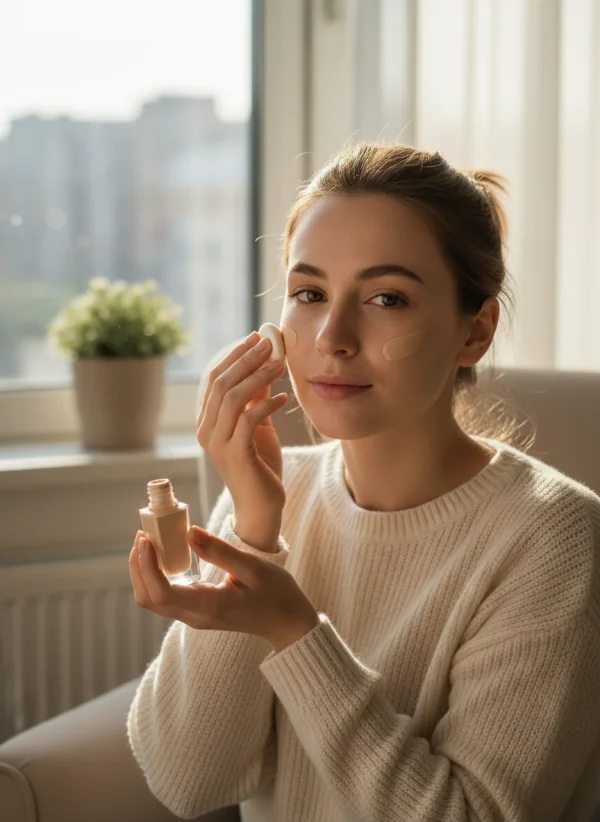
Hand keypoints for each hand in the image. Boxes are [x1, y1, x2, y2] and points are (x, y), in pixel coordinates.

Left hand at [129, 528, 319, 652]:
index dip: (146, 566)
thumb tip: (190, 532)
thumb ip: (220, 552)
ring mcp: (193, 617)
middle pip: (148, 598)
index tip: (146, 539)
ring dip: (144, 570)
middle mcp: (195, 616)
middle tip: (144, 534)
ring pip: (152, 599)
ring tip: (150, 540)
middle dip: (138, 566)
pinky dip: (154, 575)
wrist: (287, 623)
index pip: (162, 593)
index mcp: (209, 606)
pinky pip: (164, 596)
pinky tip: (163, 553)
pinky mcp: (195, 612)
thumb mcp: (254, 568)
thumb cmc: (276, 594)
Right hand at [196, 332, 288, 548]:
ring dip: (258, 376)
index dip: (234, 355)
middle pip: (221, 383)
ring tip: (280, 365)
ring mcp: (219, 444)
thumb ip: (256, 399)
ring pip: (234, 397)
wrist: (261, 508)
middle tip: (269, 343)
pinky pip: (250, 419)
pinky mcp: (237, 455)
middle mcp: (207, 431)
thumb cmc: (260, 466)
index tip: (256, 338)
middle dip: (246, 359)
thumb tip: (265, 365)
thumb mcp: (258, 426)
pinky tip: (284, 398)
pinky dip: (267, 404)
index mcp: (207, 422)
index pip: (214, 379)